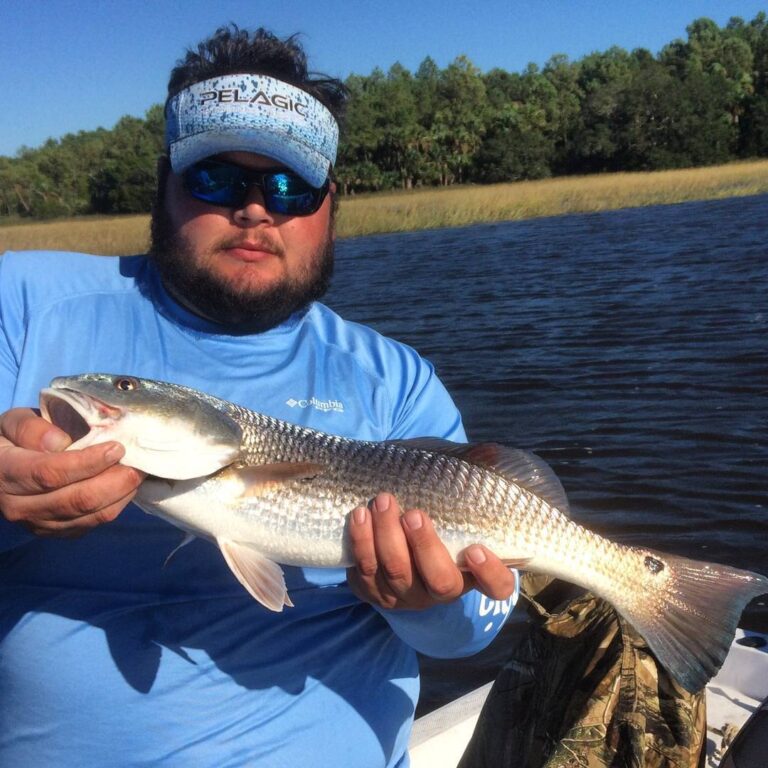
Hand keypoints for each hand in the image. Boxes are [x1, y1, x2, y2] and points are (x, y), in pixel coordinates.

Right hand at [0, 408, 143, 537]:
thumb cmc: (12, 440)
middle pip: (77, 500)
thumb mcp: (10, 423)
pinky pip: (94, 522)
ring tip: (138, 471)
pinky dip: (117, 504)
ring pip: (91, 515)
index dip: (87, 462)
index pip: (50, 473)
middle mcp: (19, 506)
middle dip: (115, 481)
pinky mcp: (58, 532)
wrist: (1, 472)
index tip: (116, 447)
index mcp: (5, 474)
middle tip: (137, 462)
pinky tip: (126, 485)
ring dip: (121, 494)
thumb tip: (61, 442)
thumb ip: (30, 428)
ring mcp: (40, 523)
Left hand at [346, 492, 517, 609]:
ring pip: (397, 573)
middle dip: (425, 546)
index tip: (476, 549)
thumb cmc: (435, 517)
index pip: (497, 586)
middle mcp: (442, 589)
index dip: (490, 573)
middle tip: (414, 514)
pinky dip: (362, 541)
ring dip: (387, 536)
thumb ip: (472, 481)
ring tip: (382, 502)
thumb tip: (489, 450)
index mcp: (472, 571)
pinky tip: (359, 515)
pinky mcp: (374, 590)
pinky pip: (366, 570)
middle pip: (440, 581)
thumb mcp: (454, 502)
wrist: (394, 542)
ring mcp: (407, 594)